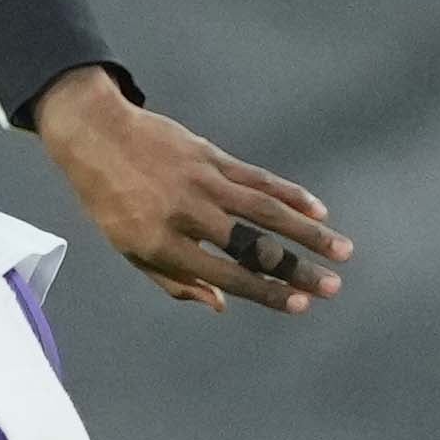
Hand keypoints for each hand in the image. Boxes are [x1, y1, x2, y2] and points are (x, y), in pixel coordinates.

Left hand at [30, 67, 349, 313]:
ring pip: (265, 210)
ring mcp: (203, 182)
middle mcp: (187, 213)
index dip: (267, 292)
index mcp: (163, 243)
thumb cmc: (110, 200)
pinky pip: (258, 178)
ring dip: (308, 232)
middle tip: (334, 286)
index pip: (227, 274)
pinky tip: (317, 209)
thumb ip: (176, 281)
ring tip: (342, 250)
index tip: (301, 304)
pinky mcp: (212, 157)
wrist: (96, 135)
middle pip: (254, 245)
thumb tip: (222, 304)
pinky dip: (290, 194)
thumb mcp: (129, 249)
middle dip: (298, 268)